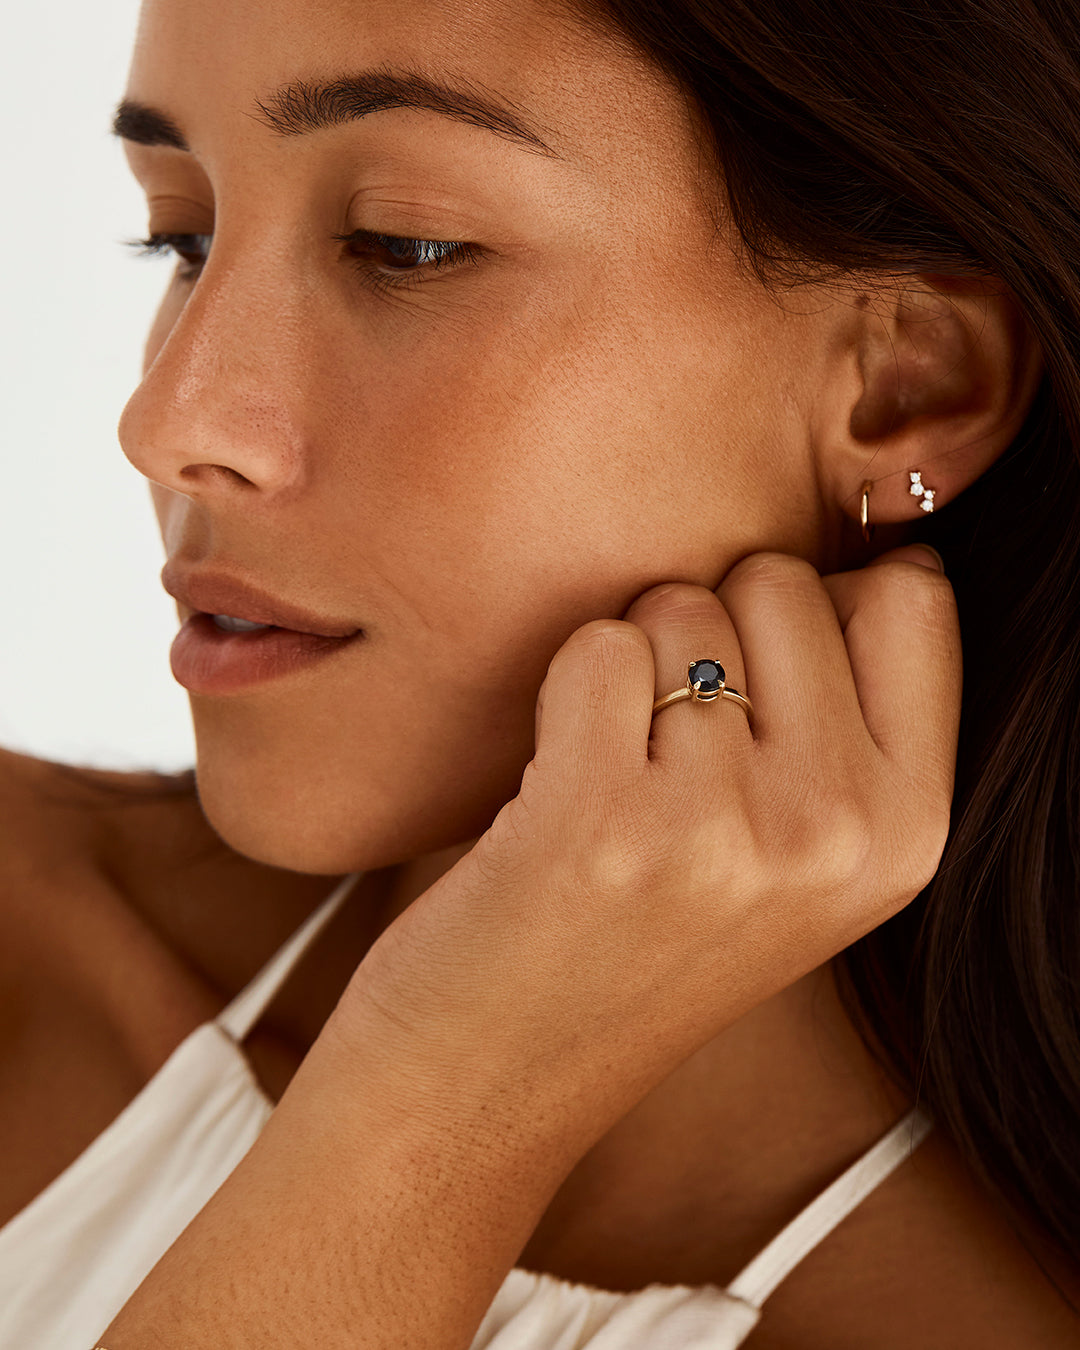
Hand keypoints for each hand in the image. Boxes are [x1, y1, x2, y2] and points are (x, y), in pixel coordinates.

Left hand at [331, 546, 960, 1159]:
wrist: (489, 1083)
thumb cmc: (633, 949)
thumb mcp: (797, 865)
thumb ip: (844, 726)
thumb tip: (855, 562)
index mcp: (907, 835)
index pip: (913, 599)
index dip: (818, 604)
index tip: (758, 674)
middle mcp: (838, 832)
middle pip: (782, 580)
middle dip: (709, 628)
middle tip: (666, 744)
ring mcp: (726, 829)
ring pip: (679, 605)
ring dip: (629, 667)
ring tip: (612, 777)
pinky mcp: (604, 821)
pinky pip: (597, 647)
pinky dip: (562, 693)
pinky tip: (555, 786)